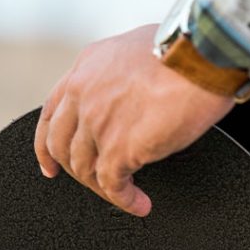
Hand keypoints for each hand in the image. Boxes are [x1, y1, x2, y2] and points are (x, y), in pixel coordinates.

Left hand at [35, 24, 234, 216]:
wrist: (203, 55)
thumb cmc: (186, 47)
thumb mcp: (136, 45)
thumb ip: (120, 69)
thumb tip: (132, 85)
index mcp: (86, 67)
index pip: (51, 112)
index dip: (46, 144)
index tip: (50, 163)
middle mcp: (83, 94)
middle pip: (60, 145)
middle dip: (72, 170)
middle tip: (88, 183)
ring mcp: (97, 122)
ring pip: (84, 169)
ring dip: (102, 189)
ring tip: (125, 195)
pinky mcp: (119, 147)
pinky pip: (112, 185)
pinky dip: (124, 200)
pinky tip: (139, 203)